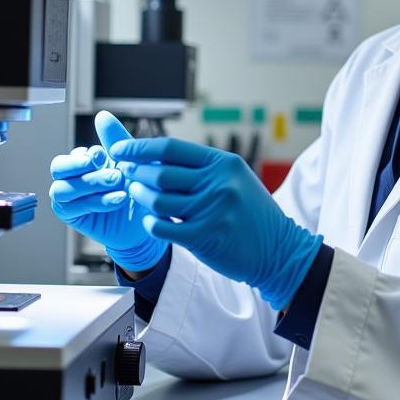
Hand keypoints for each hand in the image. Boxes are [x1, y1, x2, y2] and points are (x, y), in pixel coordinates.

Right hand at [48, 111, 169, 273]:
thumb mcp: (131, 160)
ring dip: (90, 184)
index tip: (102, 155)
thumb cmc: (140, 187)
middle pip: (58, 168)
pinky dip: (97, 201)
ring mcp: (70, 199)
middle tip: (109, 170)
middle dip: (79, 167)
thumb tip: (101, 115)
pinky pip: (74, 207)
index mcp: (85, 162)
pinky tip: (119, 198)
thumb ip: (115, 139)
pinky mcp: (72, 217)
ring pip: (63, 189)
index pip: (73, 155)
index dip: (85, 155)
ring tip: (118, 182)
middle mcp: (74, 178)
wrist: (150, 219)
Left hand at [109, 137, 321, 309]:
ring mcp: (212, 210)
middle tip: (124, 173)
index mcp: (223, 163)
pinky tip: (149, 222)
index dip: (139, 148)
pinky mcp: (206, 236)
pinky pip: (164, 227)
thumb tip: (159, 155)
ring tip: (135, 193)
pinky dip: (151, 224)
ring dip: (140, 196)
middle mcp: (218, 183)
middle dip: (135, 172)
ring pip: (159, 200)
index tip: (120, 150)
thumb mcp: (235, 180)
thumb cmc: (253, 215)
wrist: (279, 251)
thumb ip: (203, 168)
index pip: (170, 148)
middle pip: (160, 172)